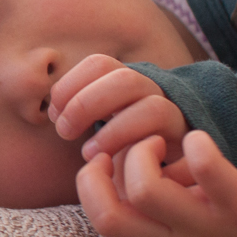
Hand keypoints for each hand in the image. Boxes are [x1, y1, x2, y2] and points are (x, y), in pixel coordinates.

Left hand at [48, 54, 187, 163]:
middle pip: (122, 77)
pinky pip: (165, 131)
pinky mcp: (183, 135)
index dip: (70, 85)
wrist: (165, 173)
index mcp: (125, 81)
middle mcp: (151, 90)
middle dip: (85, 103)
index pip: (98, 64)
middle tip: (64, 131)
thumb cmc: (121, 149)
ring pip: (151, 104)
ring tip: (87, 153)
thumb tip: (53, 112)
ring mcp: (172, 111)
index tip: (54, 115)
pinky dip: (131, 142)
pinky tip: (111, 160)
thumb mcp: (97, 126)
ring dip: (112, 128)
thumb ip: (79, 113)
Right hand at [75, 131, 236, 236]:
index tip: (109, 159)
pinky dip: (198, 147)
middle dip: (98, 173)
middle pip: (107, 214)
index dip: (97, 180)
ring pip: (145, 189)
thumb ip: (156, 218)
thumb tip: (127, 168)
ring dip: (141, 153)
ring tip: (161, 139)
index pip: (104, 214)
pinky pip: (210, 173)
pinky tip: (199, 139)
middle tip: (123, 150)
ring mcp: (207, 226)